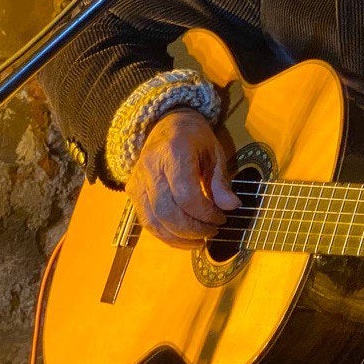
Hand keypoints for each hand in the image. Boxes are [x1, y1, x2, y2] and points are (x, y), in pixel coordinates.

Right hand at [126, 108, 240, 247]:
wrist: (166, 124)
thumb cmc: (194, 137)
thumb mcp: (214, 152)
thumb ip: (220, 181)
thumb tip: (232, 206)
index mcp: (173, 152)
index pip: (186, 193)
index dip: (205, 212)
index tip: (222, 218)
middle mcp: (150, 168)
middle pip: (167, 211)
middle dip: (192, 229)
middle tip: (213, 232)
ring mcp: (137, 181)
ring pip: (153, 221)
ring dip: (178, 237)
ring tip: (201, 240)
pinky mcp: (132, 192)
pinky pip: (146, 221)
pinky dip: (165, 235)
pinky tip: (184, 238)